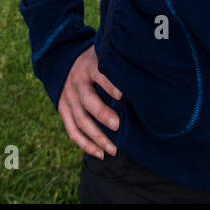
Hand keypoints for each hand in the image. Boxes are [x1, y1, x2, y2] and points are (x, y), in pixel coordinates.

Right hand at [58, 44, 122, 158]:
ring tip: (113, 149)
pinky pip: (72, 131)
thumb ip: (119, 65)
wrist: (65, 61)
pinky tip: (100, 153)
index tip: (122, 95)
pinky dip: (85, 144)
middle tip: (117, 125)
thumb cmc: (97, 62)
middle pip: (87, 100)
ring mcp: (68, 98)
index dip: (109, 85)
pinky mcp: (63, 111)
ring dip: (96, 137)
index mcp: (89, 66)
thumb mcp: (104, 55)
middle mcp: (77, 83)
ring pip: (80, 120)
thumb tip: (145, 77)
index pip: (99, 74)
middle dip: (102, 114)